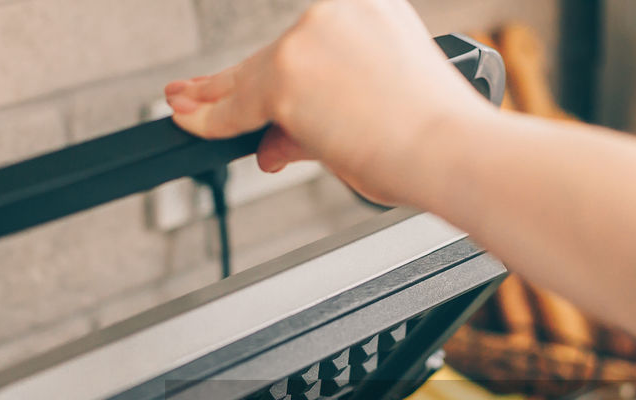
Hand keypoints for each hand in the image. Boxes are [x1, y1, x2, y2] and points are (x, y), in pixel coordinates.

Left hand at [164, 0, 494, 206]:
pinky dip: (207, 119)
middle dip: (223, 79)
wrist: (450, 150)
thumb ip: (314, 128)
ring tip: (185, 110)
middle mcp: (341, 11)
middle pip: (270, 55)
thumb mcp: (372, 122)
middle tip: (186, 90)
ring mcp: (311, 39)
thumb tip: (273, 147)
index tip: (240, 76)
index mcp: (372, 12)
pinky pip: (235, 107)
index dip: (266, 65)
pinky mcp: (287, 76)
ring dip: (224, 105)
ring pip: (256, 82)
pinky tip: (185, 119)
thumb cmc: (434, 140)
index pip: (304, 42)